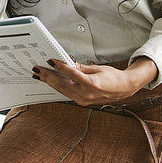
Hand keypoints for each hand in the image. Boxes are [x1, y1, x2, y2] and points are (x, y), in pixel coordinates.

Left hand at [33, 57, 157, 105]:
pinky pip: (66, 93)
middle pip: (62, 84)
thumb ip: (80, 67)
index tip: (50, 61)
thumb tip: (67, 62)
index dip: (59, 67)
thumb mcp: (97, 68)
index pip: (71, 74)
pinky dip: (57, 86)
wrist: (124, 89)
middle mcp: (86, 94)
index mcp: (92, 84)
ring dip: (49, 82)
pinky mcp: (82, 101)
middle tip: (37, 69)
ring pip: (62, 90)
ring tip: (39, 75)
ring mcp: (83, 99)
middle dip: (48, 76)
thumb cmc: (113, 77)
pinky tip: (50, 81)